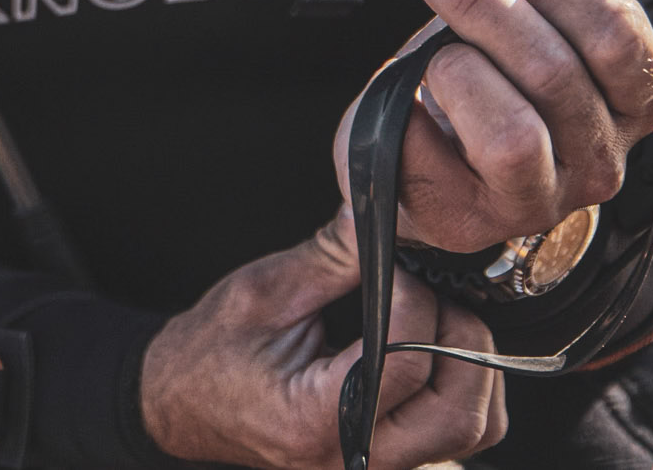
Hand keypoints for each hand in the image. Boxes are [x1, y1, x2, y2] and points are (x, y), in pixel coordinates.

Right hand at [139, 212, 504, 468]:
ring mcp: (374, 466)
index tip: (393, 267)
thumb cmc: (212, 350)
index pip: (406, 363)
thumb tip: (389, 209)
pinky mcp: (387, 458)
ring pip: (472, 428)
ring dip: (469, 363)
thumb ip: (337, 254)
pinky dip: (461, 385)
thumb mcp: (266, 290)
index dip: (414, 301)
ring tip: (428, 319)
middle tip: (425, 294)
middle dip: (457, 335)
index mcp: (314, 420)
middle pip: (457, 411)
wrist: (181, 400)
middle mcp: (352, 458)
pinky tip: (428, 346)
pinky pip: (456, 432)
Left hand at [335, 0, 652, 254]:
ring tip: (438, 60)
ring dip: (458, 69)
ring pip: (512, 135)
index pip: (620, 40)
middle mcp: (598, 165)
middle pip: (555, 74)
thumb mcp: (529, 15)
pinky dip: (405, 109)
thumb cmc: (484, 78)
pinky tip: (409, 101)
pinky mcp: (466, 223)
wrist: (415, 150)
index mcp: (629, 107)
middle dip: (485, 7)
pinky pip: (432, 155)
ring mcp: (536, 202)